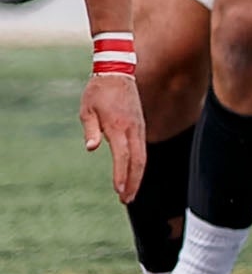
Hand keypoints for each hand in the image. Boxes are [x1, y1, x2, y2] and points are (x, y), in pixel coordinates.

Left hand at [81, 73, 144, 202]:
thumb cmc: (98, 92)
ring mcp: (139, 127)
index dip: (121, 174)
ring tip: (130, 193)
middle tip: (127, 199)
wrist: (117, 73)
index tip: (119, 190)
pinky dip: (139, 165)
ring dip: (137, 176)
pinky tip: (133, 174)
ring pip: (143, 157)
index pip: (122, 156)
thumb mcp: (87, 110)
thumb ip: (90, 130)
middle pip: (138, 161)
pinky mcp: (139, 126)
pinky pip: (142, 149)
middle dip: (133, 181)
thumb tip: (91, 148)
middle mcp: (132, 129)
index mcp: (118, 126)